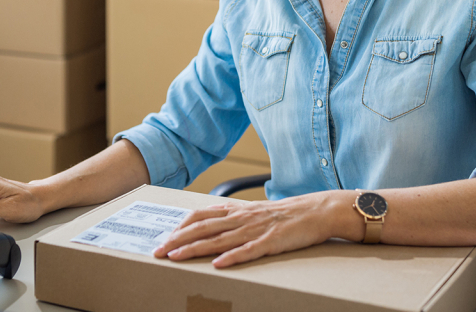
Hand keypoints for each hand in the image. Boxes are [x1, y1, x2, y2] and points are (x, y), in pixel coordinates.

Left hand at [153, 192, 352, 267]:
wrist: (317, 210)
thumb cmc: (285, 214)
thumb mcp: (254, 212)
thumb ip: (233, 218)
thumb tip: (212, 226)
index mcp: (236, 211)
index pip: (200, 216)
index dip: (180, 227)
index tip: (164, 238)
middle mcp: (241, 218)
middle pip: (202, 228)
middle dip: (177, 240)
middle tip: (158, 251)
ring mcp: (255, 229)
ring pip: (219, 240)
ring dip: (195, 249)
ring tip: (176, 258)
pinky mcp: (271, 241)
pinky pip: (248, 250)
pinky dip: (232, 257)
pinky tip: (218, 264)